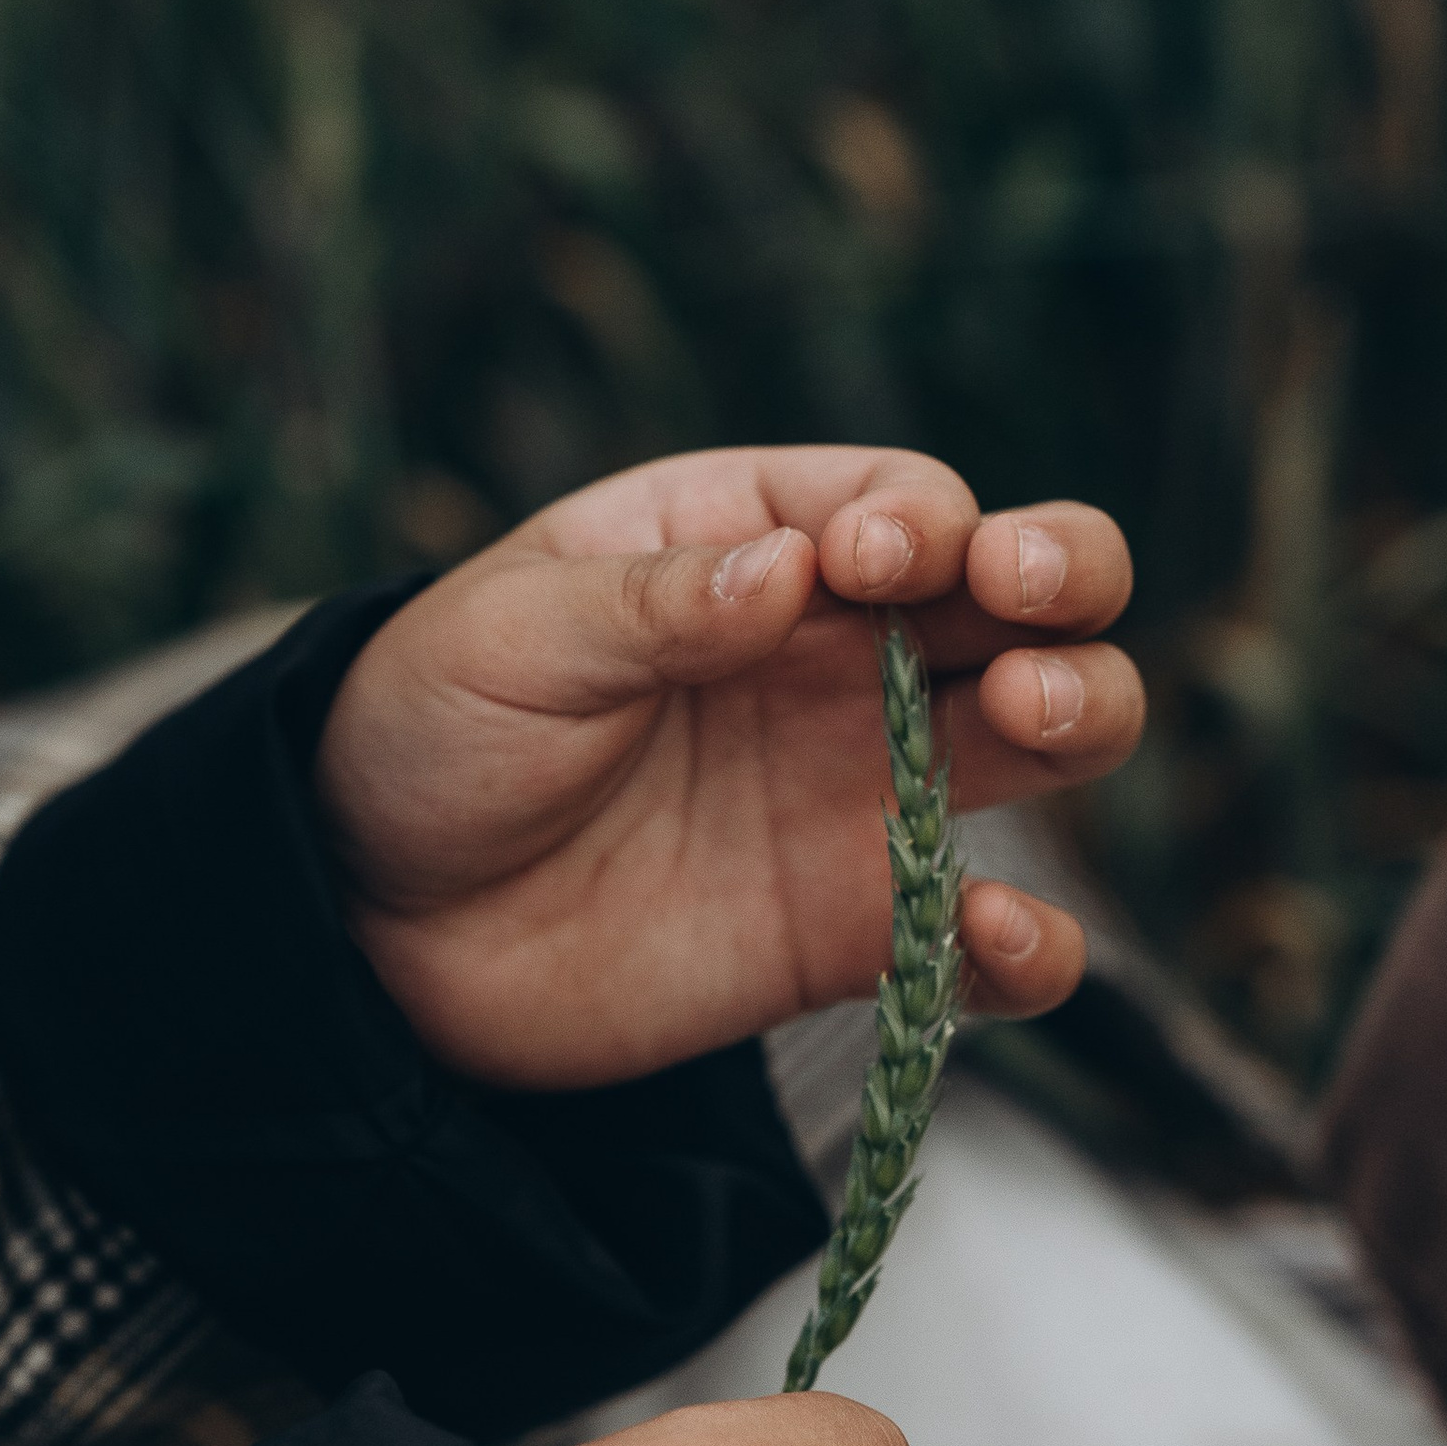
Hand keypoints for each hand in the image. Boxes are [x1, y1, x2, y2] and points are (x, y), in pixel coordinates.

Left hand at [317, 445, 1141, 1086]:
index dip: (921, 518)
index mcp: (750, 537)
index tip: (869, 562)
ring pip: (1048, 733)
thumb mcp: (509, 633)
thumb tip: (793, 567)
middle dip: (1060, 571)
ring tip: (1028, 716)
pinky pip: (985, 942)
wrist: (367, 917)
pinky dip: (1030, 947)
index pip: (902, 499)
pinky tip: (995, 933)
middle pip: (1023, 590)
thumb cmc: (430, 726)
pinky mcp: (853, 930)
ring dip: (1079, 711)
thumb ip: (653, 602)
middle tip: (1024, 600)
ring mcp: (860, 787)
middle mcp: (838, 651)